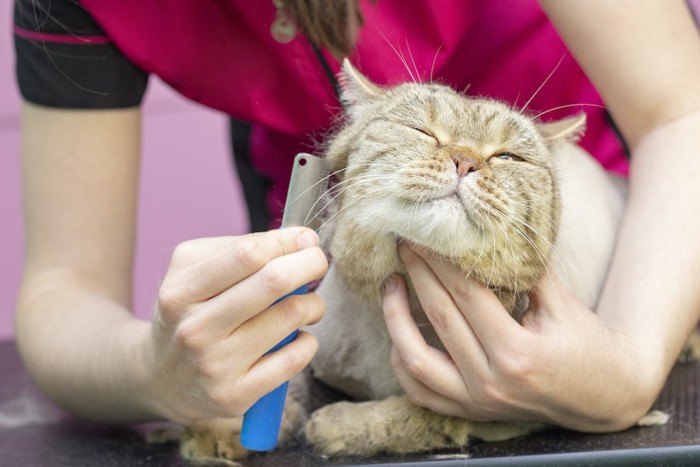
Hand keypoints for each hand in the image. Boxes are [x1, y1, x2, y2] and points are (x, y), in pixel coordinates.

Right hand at [143, 227, 327, 424]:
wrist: (160, 380)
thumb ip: (236, 249)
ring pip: (290, 317)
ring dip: (313, 304)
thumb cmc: (189, 313)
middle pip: (273, 282)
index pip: (247, 254)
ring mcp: (215, 365)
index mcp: (181, 292)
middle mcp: (195, 329)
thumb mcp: (190, 272)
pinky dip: (308, 341)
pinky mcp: (235, 396)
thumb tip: (294, 240)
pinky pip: (294, 359)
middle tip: (318, 261)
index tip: (305, 238)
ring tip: (309, 304)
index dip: (286, 241)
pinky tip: (298, 337)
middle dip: (309, 263)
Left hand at [383, 243, 657, 431]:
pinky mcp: (469, 412)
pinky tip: (398, 331)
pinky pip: (419, 391)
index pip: (466, 294)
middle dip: (417, 274)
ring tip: (391, 284)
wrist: (605, 398)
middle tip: (404, 244)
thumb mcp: (563, 303)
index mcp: (517, 353)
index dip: (440, 260)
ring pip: (415, 360)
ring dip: (395, 318)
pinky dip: (402, 360)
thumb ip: (527, 269)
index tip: (424, 234)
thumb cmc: (588, 345)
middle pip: (439, 317)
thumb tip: (490, 229)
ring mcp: (476, 402)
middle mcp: (491, 382)